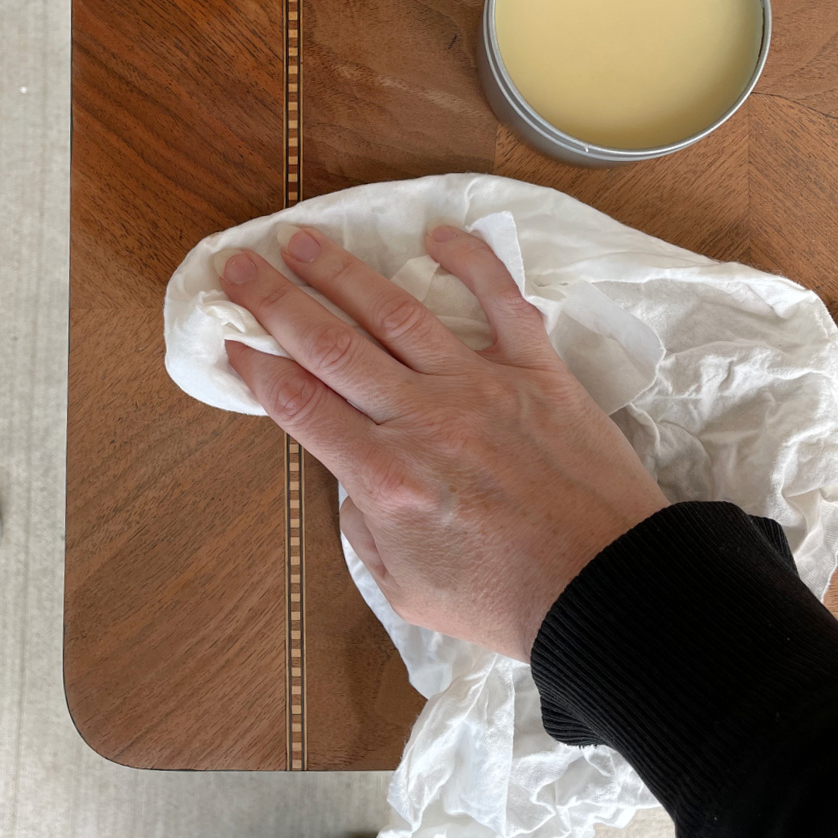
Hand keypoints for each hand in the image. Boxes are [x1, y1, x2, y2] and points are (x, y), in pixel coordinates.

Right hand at [218, 224, 668, 661]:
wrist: (607, 589)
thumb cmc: (509, 601)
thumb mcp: (408, 590)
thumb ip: (365, 530)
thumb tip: (354, 477)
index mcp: (386, 478)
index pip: (300, 405)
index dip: (256, 369)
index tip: (231, 341)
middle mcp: (424, 420)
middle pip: (331, 346)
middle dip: (276, 301)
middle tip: (241, 266)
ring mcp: (481, 387)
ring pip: (397, 314)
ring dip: (343, 273)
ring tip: (304, 241)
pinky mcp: (537, 371)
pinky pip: (501, 302)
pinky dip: (471, 262)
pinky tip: (438, 235)